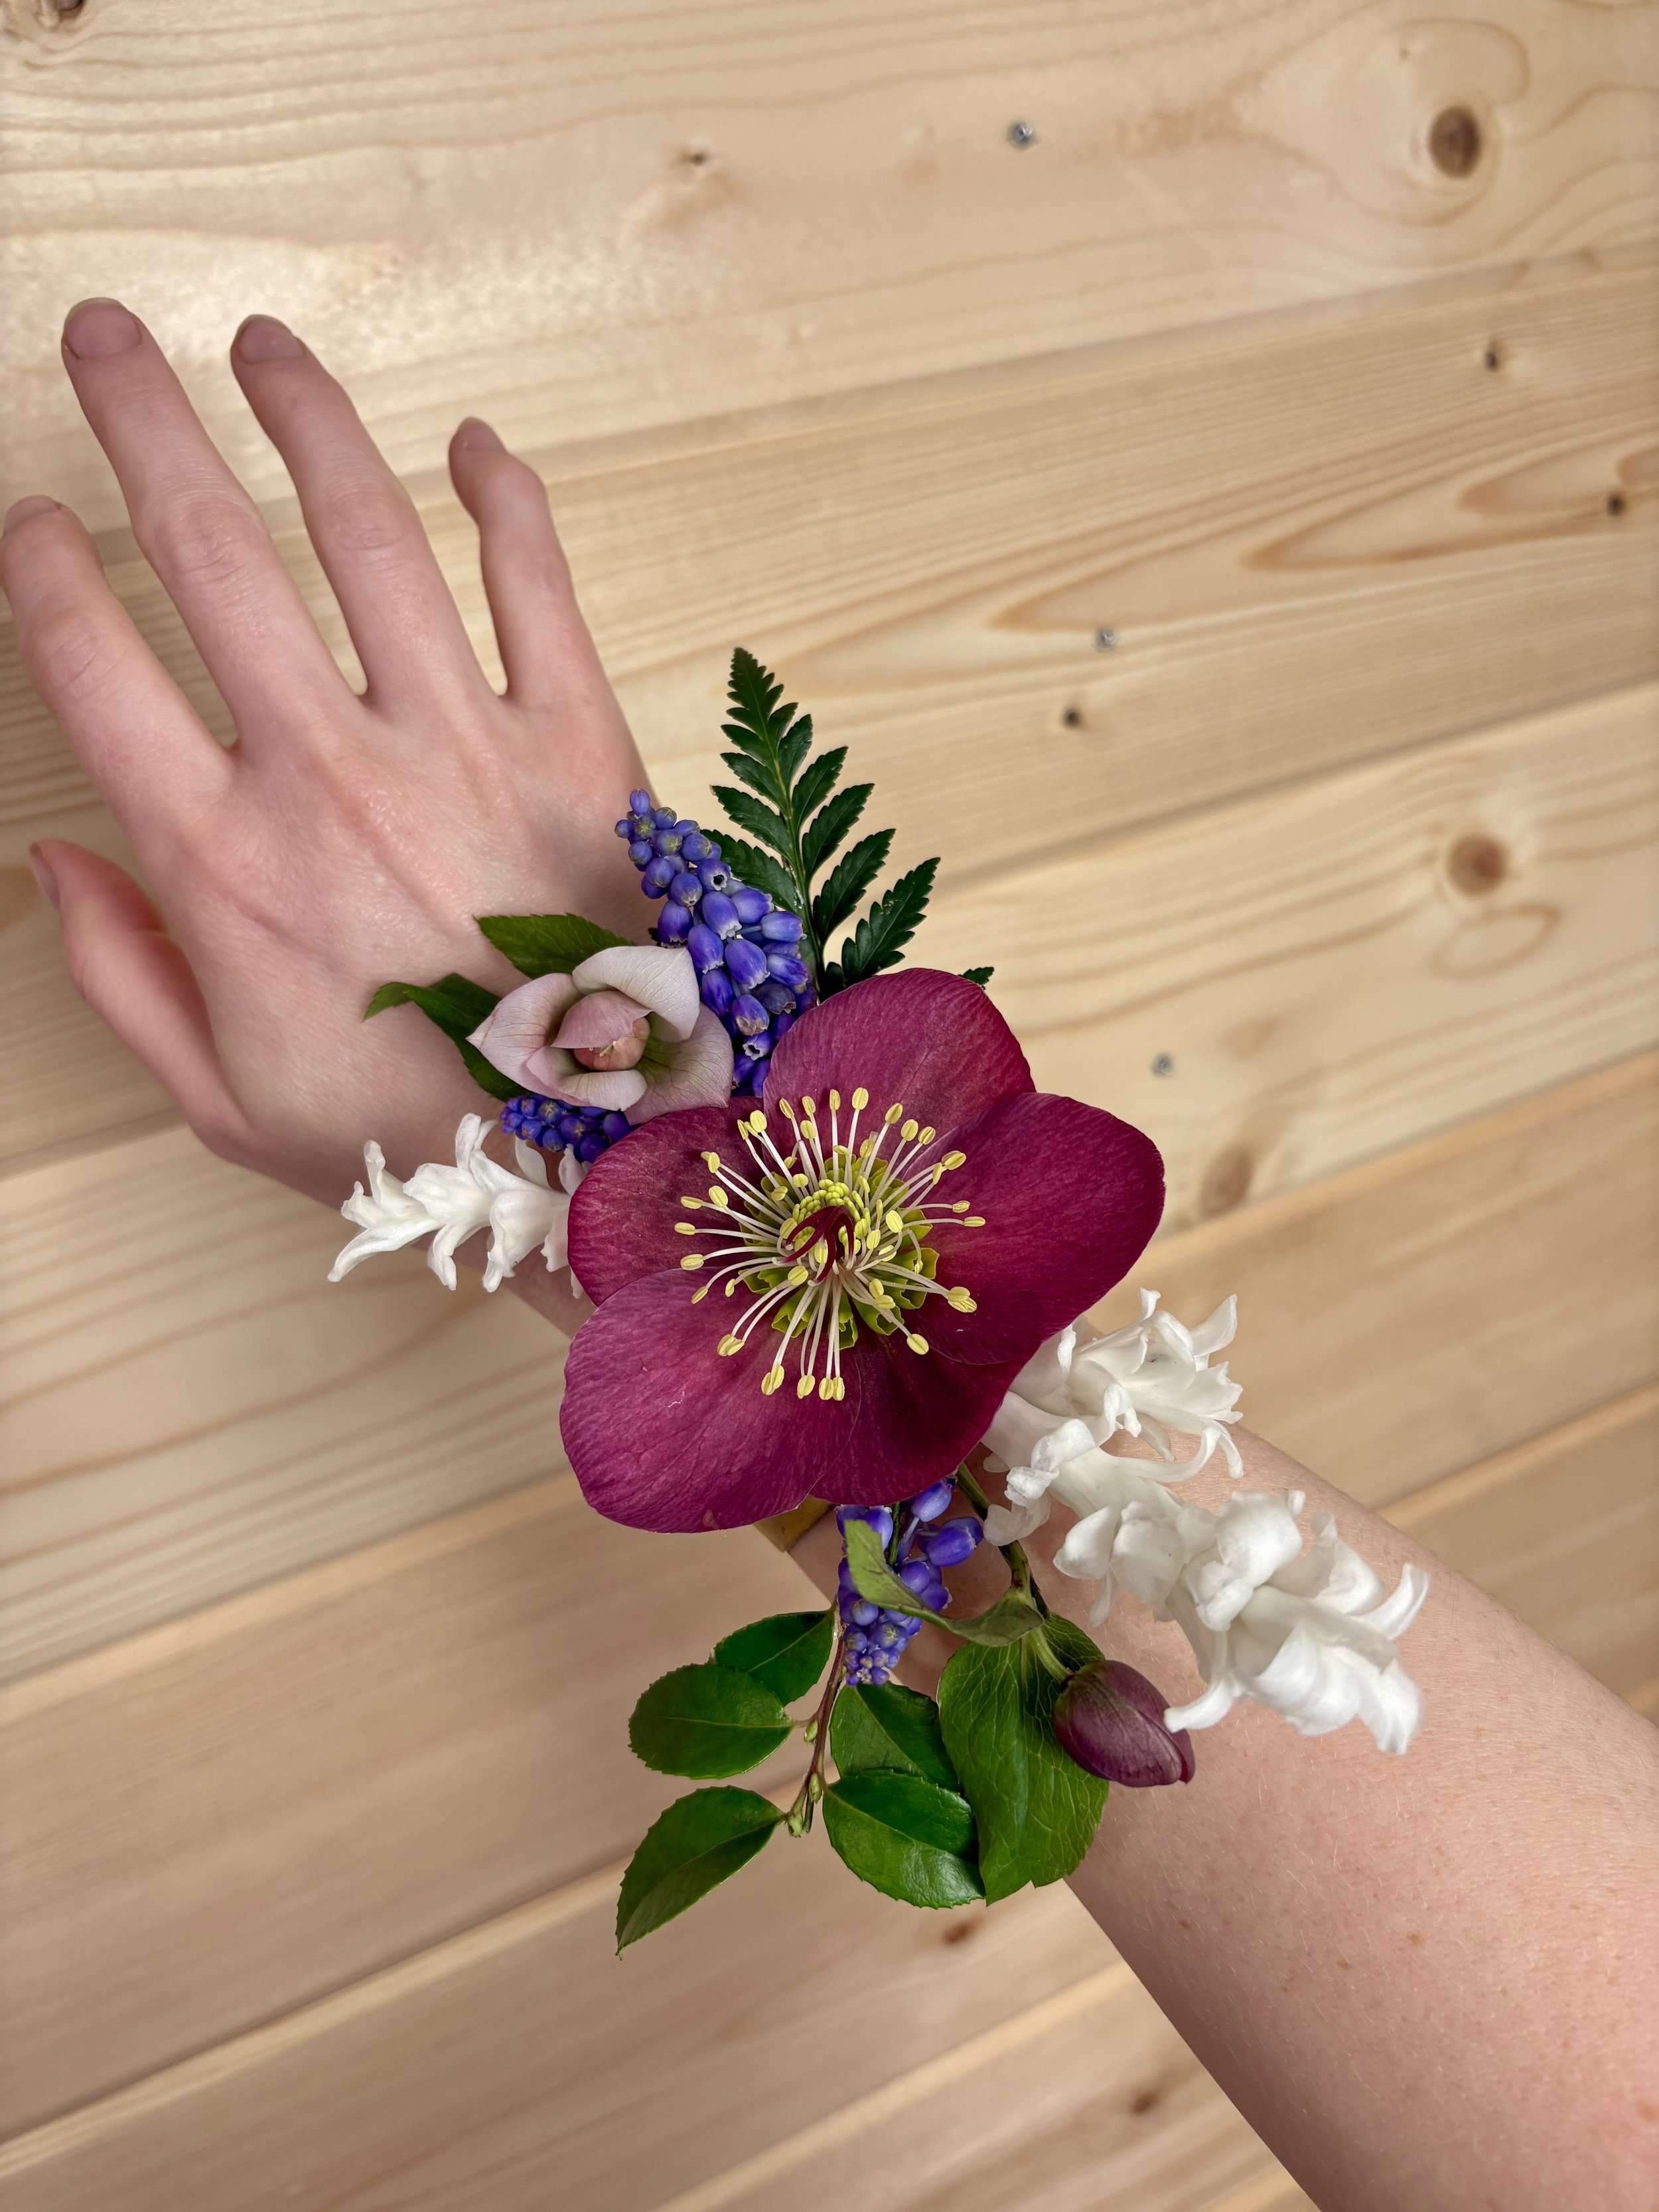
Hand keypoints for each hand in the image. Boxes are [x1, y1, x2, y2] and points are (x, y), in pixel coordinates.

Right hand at [2, 299, 647, 1209]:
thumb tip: (50, 862)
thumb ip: (120, 977)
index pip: (95, 666)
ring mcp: (464, 748)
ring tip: (264, 348)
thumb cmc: (408, 1138)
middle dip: (146, 423)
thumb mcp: (223, 1101)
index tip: (32, 518)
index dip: (45, 571)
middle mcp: (333, 777)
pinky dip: (509, 503)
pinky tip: (475, 446)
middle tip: (110, 338)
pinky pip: (539, 587)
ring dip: (308, 419)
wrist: (598, 1162)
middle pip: (211, 553)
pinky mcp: (581, 745)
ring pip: (369, 533)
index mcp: (226, 864)